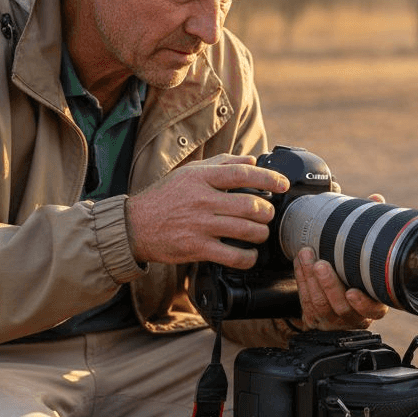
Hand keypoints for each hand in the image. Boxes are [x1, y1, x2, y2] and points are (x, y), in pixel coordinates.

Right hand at [126, 154, 288, 268]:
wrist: (135, 226)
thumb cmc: (164, 197)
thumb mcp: (188, 172)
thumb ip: (221, 164)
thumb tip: (251, 160)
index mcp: (201, 178)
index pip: (243, 173)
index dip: (268, 178)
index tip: (282, 185)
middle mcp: (202, 200)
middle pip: (250, 204)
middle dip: (266, 212)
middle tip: (267, 214)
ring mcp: (200, 225)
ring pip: (246, 230)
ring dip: (260, 233)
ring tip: (260, 233)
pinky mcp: (197, 248)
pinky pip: (232, 255)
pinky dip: (248, 257)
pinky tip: (250, 254)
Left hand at [291, 194, 389, 330]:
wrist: (336, 298)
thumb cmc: (357, 273)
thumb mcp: (367, 257)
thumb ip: (372, 230)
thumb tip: (376, 199)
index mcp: (375, 304)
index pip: (373, 310)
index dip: (363, 303)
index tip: (352, 292)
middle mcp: (355, 316)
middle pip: (341, 307)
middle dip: (329, 285)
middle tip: (322, 264)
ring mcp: (334, 320)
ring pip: (321, 304)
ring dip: (312, 280)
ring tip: (307, 257)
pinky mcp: (315, 319)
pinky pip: (306, 301)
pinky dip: (302, 280)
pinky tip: (300, 263)